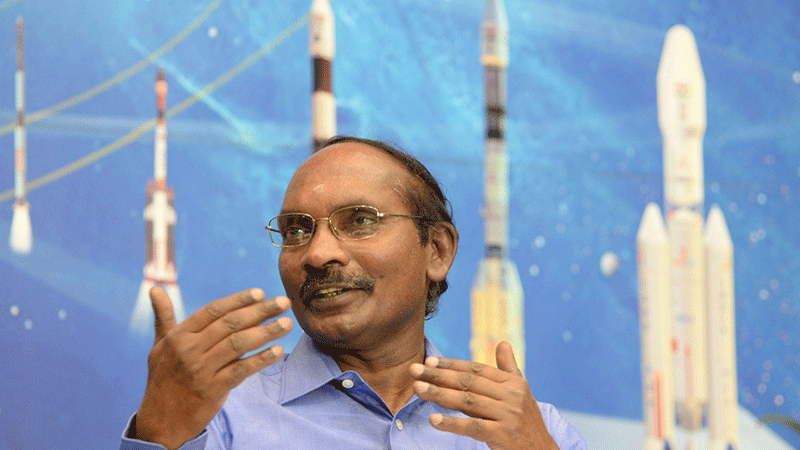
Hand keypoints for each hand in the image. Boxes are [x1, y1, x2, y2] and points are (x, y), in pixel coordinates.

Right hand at [134, 287, 292, 449]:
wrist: (160, 421)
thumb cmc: (163, 379)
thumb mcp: (159, 347)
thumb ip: (163, 317)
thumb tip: (154, 289)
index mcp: (179, 336)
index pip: (214, 310)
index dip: (239, 300)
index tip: (260, 292)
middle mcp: (190, 350)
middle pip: (231, 324)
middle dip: (261, 311)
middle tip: (284, 302)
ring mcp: (202, 370)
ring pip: (239, 344)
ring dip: (267, 332)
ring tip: (287, 324)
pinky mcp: (213, 389)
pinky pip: (241, 370)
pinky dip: (261, 360)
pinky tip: (277, 351)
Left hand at [409, 341, 557, 449]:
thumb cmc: (527, 420)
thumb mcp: (521, 392)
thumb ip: (509, 368)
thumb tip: (502, 343)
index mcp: (512, 383)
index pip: (476, 369)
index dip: (451, 364)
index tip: (429, 360)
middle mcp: (510, 396)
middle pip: (468, 382)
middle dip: (438, 375)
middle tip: (414, 370)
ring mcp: (507, 416)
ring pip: (467, 402)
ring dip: (439, 394)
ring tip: (417, 388)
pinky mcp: (502, 435)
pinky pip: (472, 427)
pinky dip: (451, 423)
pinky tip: (433, 419)